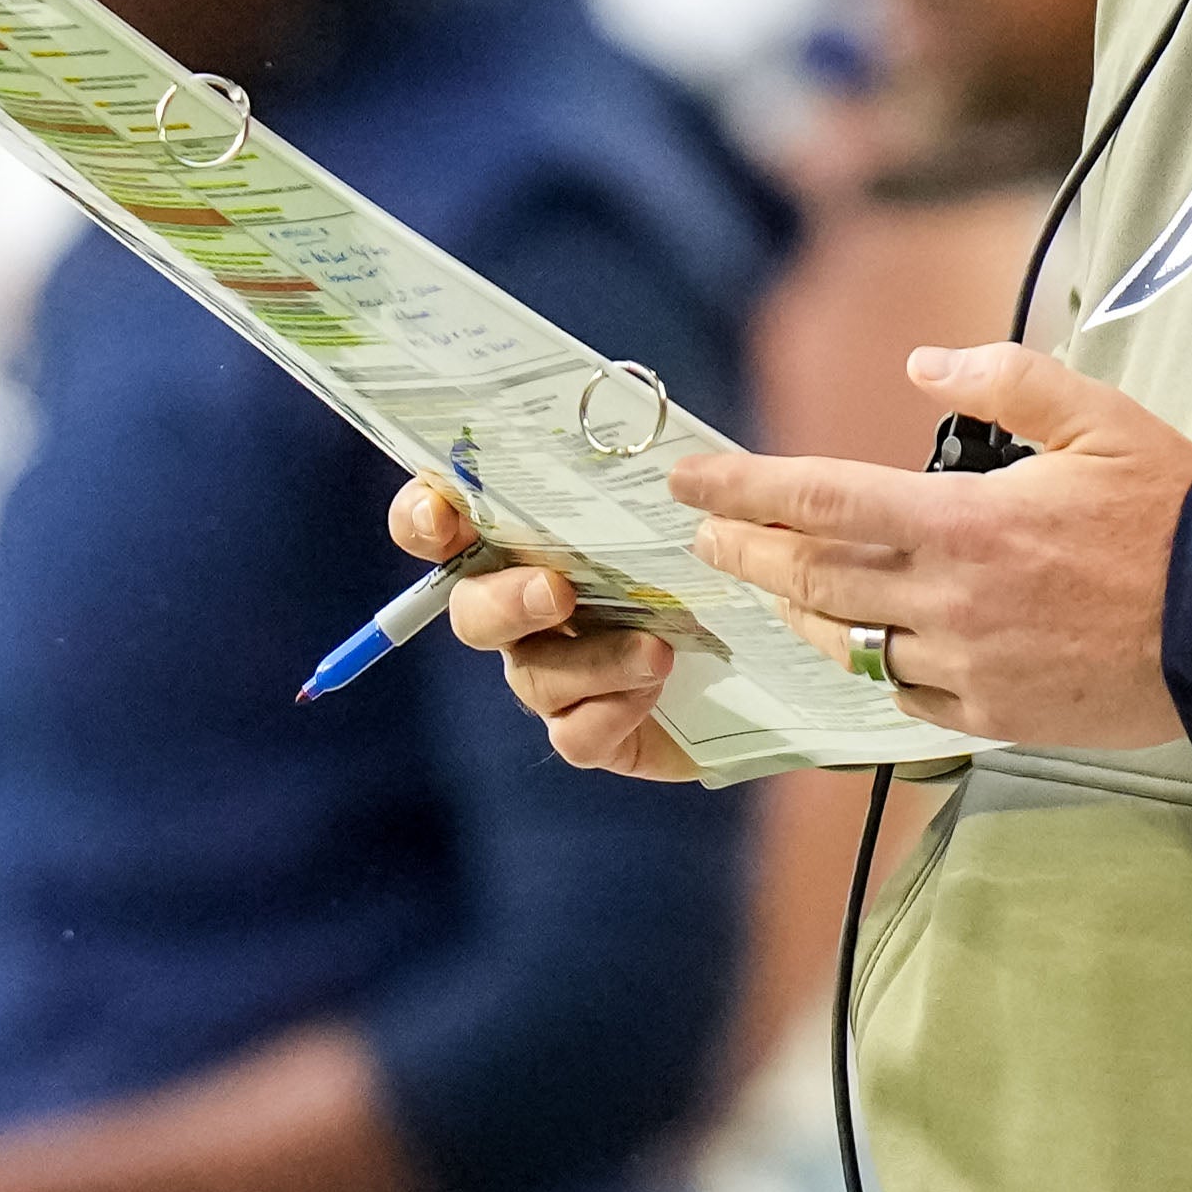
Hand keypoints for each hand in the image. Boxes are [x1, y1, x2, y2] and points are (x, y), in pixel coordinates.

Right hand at [395, 476, 705, 782]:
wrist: (768, 656)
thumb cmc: (716, 562)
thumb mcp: (686, 510)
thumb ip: (649, 481)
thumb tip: (665, 456)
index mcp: (531, 544)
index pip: (443, 525)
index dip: (424, 518)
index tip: (443, 518)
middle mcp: (525, 612)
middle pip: (470, 611)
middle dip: (503, 601)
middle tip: (556, 591)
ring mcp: (554, 676)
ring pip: (531, 676)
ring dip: (589, 660)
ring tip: (656, 651)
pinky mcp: (592, 732)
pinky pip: (573, 735)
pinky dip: (609, 711)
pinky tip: (654, 690)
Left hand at [673, 345, 1191, 751]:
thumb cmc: (1174, 513)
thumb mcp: (1100, 416)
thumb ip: (1007, 379)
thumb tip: (924, 360)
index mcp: (966, 524)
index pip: (823, 502)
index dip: (745, 491)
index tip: (689, 483)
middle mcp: (951, 603)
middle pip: (814, 579)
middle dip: (749, 554)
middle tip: (709, 540)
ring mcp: (969, 669)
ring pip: (851, 645)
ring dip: (802, 612)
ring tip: (777, 586)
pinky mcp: (996, 719)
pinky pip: (906, 697)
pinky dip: (875, 667)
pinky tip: (866, 644)